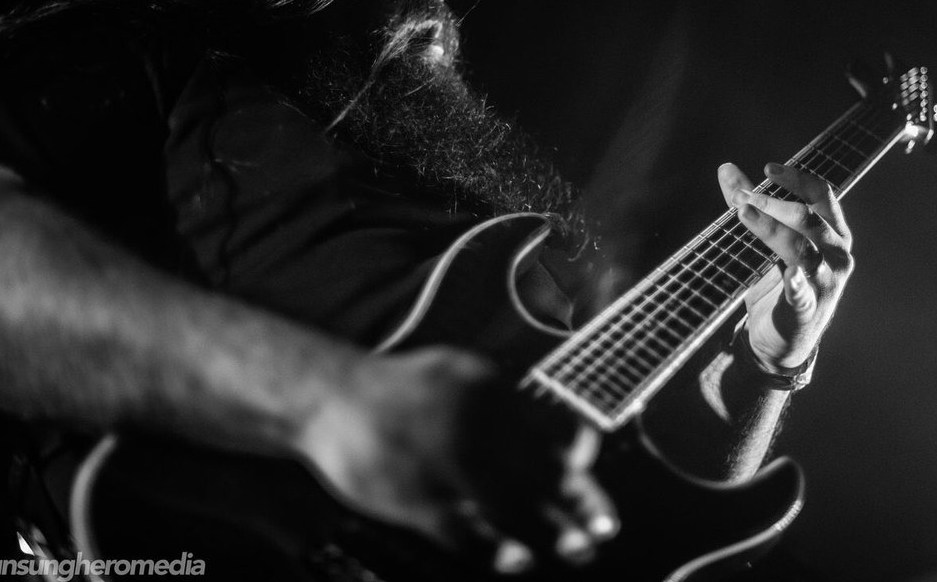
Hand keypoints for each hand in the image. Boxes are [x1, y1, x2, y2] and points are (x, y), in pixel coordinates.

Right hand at [292, 347, 617, 571]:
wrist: (331, 397)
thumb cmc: (404, 391)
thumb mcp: (461, 376)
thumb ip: (509, 404)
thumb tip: (560, 440)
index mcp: (490, 391)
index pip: (549, 430)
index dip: (578, 459)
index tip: (592, 480)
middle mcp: (475, 424)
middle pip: (540, 470)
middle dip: (578, 502)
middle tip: (605, 529)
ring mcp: (445, 462)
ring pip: (510, 502)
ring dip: (552, 529)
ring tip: (581, 549)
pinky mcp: (415, 496)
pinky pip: (463, 529)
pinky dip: (494, 548)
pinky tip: (517, 560)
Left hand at [718, 162, 853, 368]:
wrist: (783, 342)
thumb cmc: (778, 284)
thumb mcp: (768, 241)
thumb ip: (751, 205)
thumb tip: (726, 169)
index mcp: (832, 233)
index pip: (822, 195)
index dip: (797, 178)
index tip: (768, 169)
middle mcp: (836, 255)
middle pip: (809, 218)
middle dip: (773, 202)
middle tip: (740, 196)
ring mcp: (826, 283)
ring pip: (803, 249)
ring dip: (771, 228)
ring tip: (743, 212)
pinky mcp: (808, 309)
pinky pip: (803, 293)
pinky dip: (797, 283)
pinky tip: (789, 275)